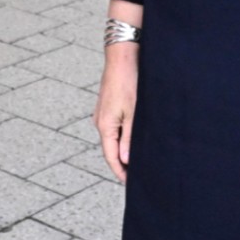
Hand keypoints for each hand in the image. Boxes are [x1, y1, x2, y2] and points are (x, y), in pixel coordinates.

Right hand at [93, 42, 137, 181]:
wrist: (122, 56)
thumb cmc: (129, 82)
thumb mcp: (133, 113)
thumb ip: (129, 137)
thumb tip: (125, 159)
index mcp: (105, 126)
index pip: (111, 157)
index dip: (120, 171)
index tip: (130, 183)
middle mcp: (100, 122)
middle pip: (111, 149)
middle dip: (123, 163)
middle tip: (137, 175)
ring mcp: (103, 113)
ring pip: (113, 138)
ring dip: (124, 149)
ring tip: (138, 159)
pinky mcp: (108, 106)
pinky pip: (114, 127)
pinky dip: (123, 136)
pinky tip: (134, 138)